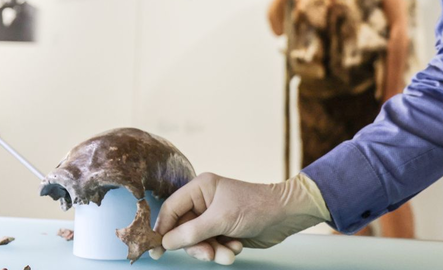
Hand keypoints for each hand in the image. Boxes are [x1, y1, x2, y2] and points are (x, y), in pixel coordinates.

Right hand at [151, 173, 329, 264]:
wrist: (285, 216)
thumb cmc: (255, 207)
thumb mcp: (221, 219)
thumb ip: (191, 232)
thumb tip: (166, 242)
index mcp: (200, 188)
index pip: (171, 209)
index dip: (162, 229)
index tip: (157, 249)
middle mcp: (204, 201)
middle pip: (183, 230)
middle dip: (197, 246)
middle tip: (209, 254)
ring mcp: (213, 217)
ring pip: (198, 242)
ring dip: (213, 251)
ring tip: (229, 253)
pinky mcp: (223, 230)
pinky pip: (212, 246)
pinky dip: (223, 250)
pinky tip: (236, 246)